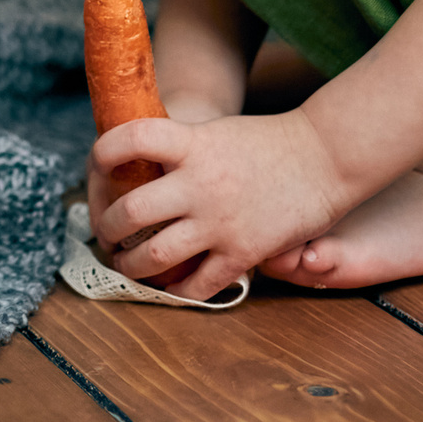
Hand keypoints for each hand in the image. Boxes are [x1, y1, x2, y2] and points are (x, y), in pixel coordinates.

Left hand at [89, 110, 355, 298]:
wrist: (326, 158)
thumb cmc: (269, 141)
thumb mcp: (215, 131)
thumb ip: (179, 149)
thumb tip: (135, 165)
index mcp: (192, 143)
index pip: (129, 139)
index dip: (102, 152)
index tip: (96, 165)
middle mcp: (200, 183)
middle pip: (129, 211)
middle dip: (106, 227)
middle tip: (105, 233)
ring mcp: (220, 222)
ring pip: (153, 255)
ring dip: (129, 264)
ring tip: (125, 263)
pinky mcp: (242, 252)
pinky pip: (196, 284)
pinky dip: (175, 290)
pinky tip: (167, 287)